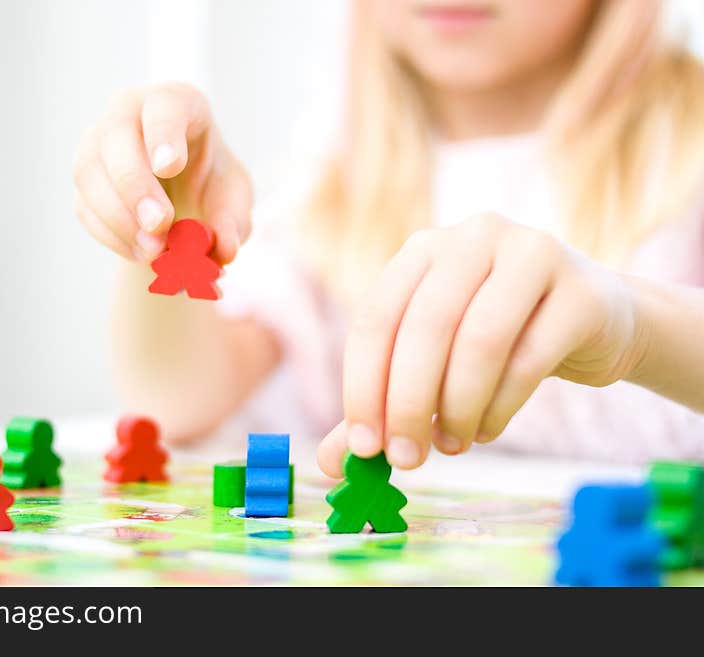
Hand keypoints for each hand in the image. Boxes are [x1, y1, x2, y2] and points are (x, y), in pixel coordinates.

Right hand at [72, 82, 252, 263]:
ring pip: (90, 172)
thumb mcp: (233, 200)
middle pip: (117, 135)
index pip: (164, 104)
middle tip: (160, 226)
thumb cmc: (211, 185)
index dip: (163, 134)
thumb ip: (232, 222)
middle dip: (135, 185)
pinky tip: (140, 252)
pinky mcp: (85, 180)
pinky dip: (112, 235)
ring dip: (120, 217)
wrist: (183, 201)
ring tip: (154, 251)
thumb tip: (224, 249)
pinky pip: (85, 206)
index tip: (169, 167)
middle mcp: (131, 112)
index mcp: (178, 103)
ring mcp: (99, 143)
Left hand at [318, 214, 643, 475]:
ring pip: (479, 342)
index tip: (364, 446)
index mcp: (424, 248)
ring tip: (451, 445)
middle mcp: (474, 237)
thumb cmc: (500, 342)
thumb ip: (383, 405)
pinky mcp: (580, 291)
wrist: (596, 322)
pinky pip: (530, 359)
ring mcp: (533, 254)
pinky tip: (487, 429)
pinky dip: (500, 408)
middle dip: (409, 404)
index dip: (363, 385)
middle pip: (425, 327)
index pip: (376, 316)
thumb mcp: (434, 363)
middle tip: (406, 459)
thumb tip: (329, 464)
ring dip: (457, 408)